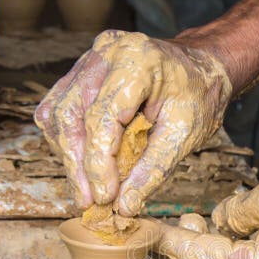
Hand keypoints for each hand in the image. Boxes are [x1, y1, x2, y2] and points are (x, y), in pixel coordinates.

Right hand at [35, 30, 231, 214]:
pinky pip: (60, 107)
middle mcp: (106, 52)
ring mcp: (90, 58)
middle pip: (70, 114)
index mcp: (136, 62)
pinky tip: (82, 164)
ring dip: (68, 156)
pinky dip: (68, 140)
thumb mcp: (185, 135)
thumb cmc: (198, 97)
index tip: (105, 197)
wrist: (201, 70)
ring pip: (58, 112)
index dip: (98, 163)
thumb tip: (125, 207)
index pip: (101, 118)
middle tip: (88, 202)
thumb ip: (153, 169)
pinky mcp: (83, 71)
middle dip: (76, 164)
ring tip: (85, 189)